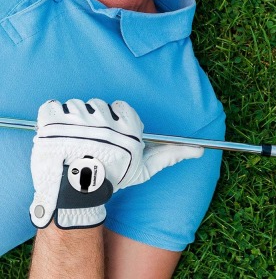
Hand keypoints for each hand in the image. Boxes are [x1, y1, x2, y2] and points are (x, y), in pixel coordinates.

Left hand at [30, 98, 202, 229]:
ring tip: (71, 141)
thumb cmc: (112, 178)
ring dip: (72, 121)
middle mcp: (105, 117)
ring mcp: (77, 117)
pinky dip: (51, 117)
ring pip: (77, 106)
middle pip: (98, 105)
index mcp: (127, 124)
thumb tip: (199, 151)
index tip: (108, 139)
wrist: (74, 194)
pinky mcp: (53, 119)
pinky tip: (55, 134)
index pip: (120, 108)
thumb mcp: (145, 168)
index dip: (114, 122)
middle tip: (88, 143)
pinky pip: (52, 106)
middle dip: (93, 122)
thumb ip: (170, 155)